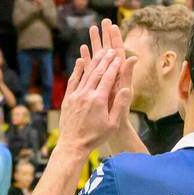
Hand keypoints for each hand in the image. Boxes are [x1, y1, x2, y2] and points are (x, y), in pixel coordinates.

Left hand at [56, 20, 130, 154]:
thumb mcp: (112, 124)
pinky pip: (73, 80)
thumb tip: (125, 88)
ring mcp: (75, 95)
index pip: (108, 78)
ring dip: (93, 62)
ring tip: (99, 52)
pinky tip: (80, 61)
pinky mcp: (68, 98)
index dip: (114, 66)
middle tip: (110, 49)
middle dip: (104, 59)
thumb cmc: (95, 137)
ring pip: (86, 74)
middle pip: (97, 72)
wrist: (73, 144)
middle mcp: (86, 94)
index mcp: (99, 99)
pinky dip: (78, 70)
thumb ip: (119, 105)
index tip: (119, 57)